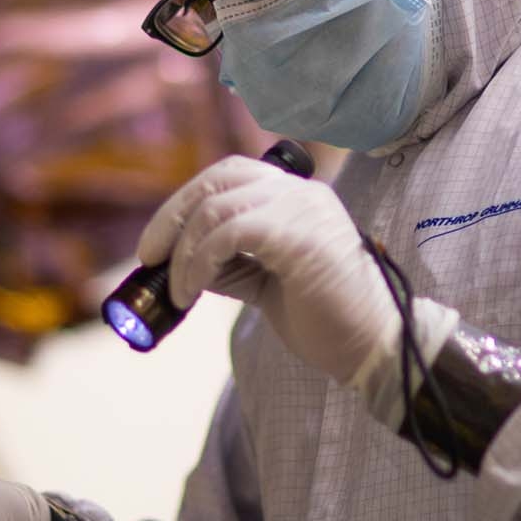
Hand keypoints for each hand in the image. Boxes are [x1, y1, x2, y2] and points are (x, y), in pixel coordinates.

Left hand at [138, 155, 400, 386]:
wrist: (372, 346)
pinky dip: (200, 263)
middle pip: (217, 180)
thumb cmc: (324, 317)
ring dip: (184, 252)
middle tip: (149, 259)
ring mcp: (302, 208)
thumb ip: (232, 261)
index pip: (229, 174)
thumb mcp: (266, 282)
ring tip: (179, 291)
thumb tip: (182, 260)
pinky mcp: (299, 235)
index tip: (157, 245)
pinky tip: (192, 291)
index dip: (184, 202)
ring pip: (217, 208)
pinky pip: (230, 234)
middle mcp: (301, 192)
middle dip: (172, 218)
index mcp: (297, 196)